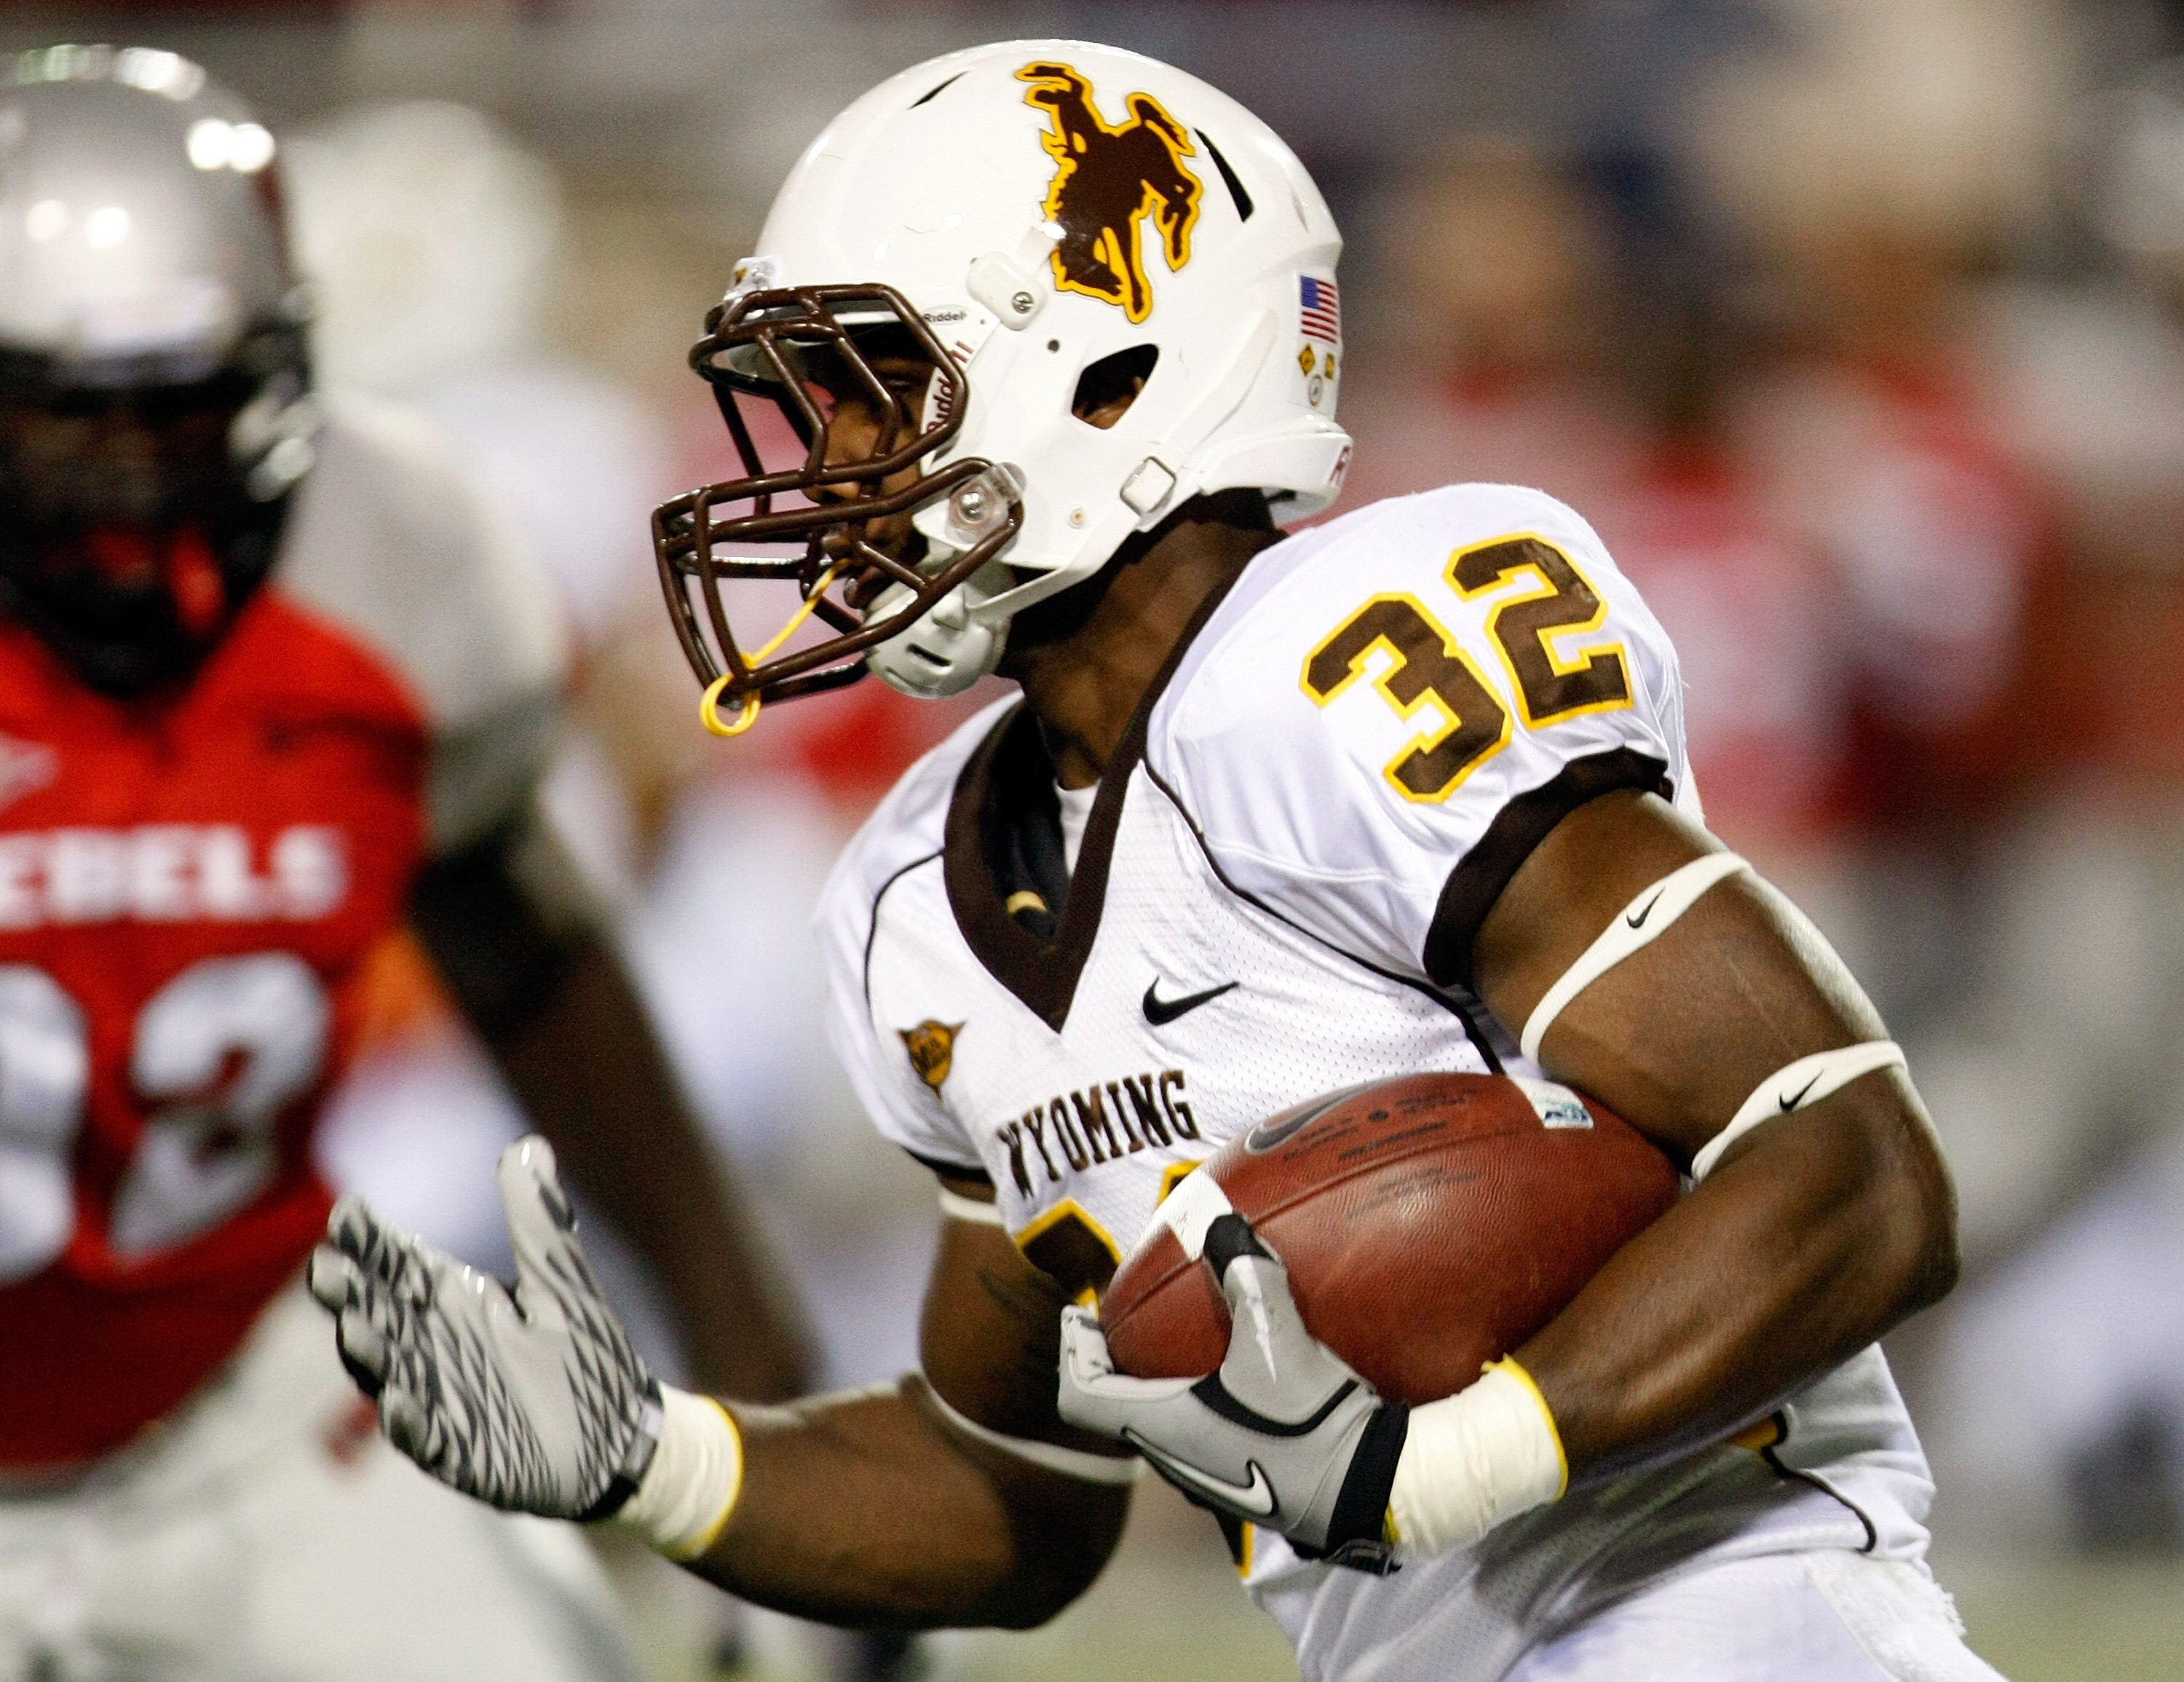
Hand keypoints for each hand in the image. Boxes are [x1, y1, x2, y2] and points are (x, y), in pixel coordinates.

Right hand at [308, 1135, 662, 1520]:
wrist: (620, 1433)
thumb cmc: (585, 1350)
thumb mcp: (561, 1278)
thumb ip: (539, 1219)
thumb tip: (529, 1144)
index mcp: (455, 1299)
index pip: (399, 1264)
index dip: (371, 1241)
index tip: (347, 1213)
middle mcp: (434, 1346)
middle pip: (378, 1314)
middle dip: (349, 1293)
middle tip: (324, 1268)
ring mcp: (440, 1398)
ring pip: (389, 1373)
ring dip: (368, 1354)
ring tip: (353, 1329)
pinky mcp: (460, 1450)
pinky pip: (426, 1436)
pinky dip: (410, 1422)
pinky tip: (399, 1404)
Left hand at [1057, 1212, 1408, 1571]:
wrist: (1365, 1489)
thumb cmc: (1308, 1423)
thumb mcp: (1277, 1341)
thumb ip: (1247, 1276)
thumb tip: (1222, 1219)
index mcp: (1160, 1427)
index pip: (1081, 1395)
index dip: (1073, 1354)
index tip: (1079, 1318)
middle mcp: (1172, 1457)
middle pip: (1113, 1408)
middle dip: (1110, 1363)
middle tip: (1119, 1323)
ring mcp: (1204, 1475)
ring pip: (1153, 1425)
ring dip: (1148, 1384)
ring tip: (1167, 1345)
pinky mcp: (1239, 1477)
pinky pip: (1193, 1433)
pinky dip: (1189, 1399)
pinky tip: (1228, 1376)